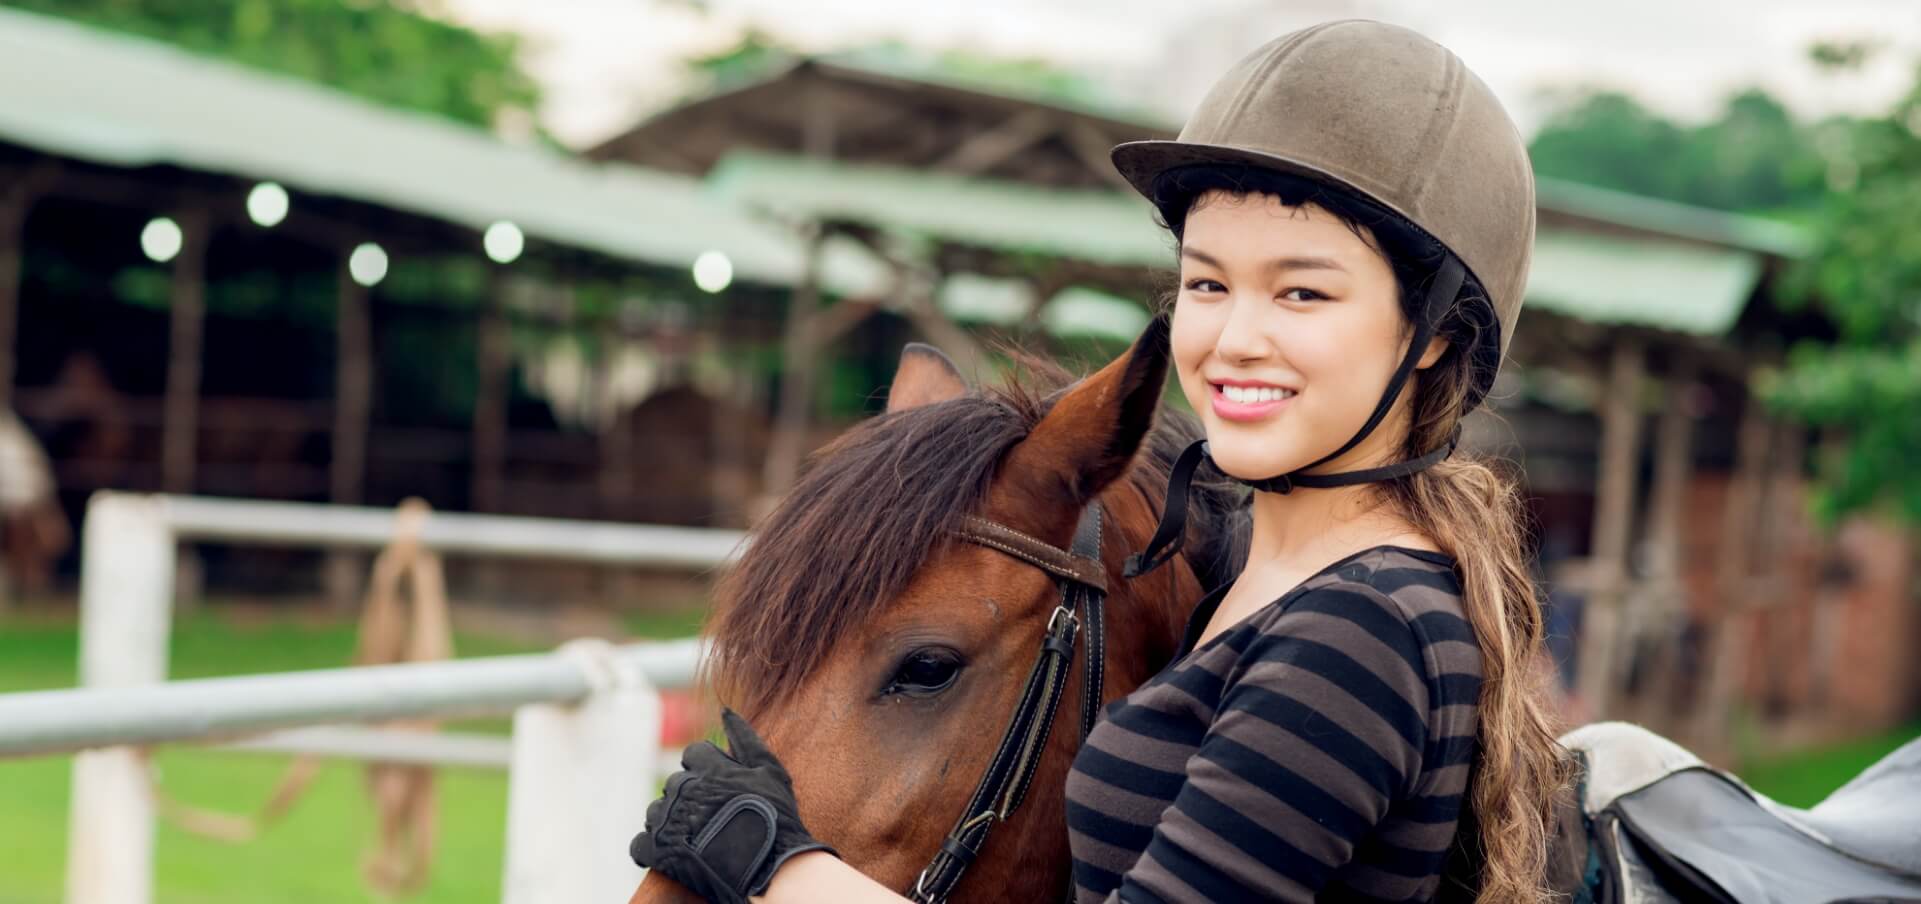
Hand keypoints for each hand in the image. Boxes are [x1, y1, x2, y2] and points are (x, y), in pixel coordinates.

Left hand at [630, 710, 835, 903]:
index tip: (722, 790)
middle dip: (690, 797)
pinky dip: (652, 849)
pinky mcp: (658, 851)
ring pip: (656, 812)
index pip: (692, 755)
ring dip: (671, 822)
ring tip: (698, 839)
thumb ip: (745, 737)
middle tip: (715, 819)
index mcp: (707, 766)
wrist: (772, 867)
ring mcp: (668, 820)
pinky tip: (674, 854)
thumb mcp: (770, 770)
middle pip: (674, 784)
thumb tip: (724, 709)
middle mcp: (683, 788)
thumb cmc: (775, 816)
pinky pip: (640, 845)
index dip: (707, 771)